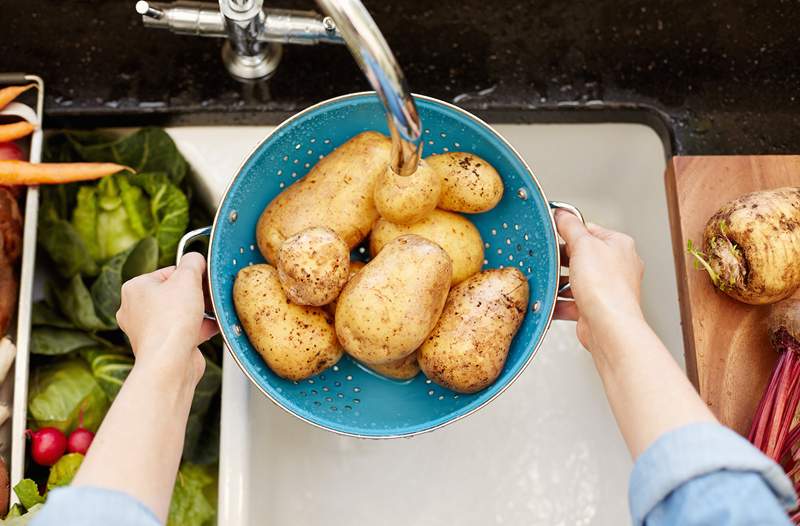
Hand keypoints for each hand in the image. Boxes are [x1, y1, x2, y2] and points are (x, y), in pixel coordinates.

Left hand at [116, 252, 217, 385]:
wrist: (170, 362)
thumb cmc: (171, 321)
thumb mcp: (188, 278)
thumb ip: (193, 262)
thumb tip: (196, 259)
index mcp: (134, 288)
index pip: (168, 272)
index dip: (190, 276)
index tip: (203, 281)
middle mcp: (135, 309)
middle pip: (174, 293)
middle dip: (196, 296)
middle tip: (208, 297)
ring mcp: (147, 330)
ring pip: (179, 313)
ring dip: (199, 312)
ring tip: (212, 313)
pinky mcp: (161, 346)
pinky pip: (183, 331)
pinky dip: (198, 328)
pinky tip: (212, 327)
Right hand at [554, 210, 644, 351]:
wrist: (608, 326)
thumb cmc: (606, 287)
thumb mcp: (583, 245)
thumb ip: (570, 226)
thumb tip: (562, 213)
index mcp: (620, 245)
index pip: (590, 230)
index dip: (570, 231)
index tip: (554, 233)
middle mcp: (617, 267)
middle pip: (582, 256)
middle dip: (563, 260)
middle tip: (550, 260)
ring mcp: (607, 289)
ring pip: (577, 280)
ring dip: (560, 282)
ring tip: (550, 282)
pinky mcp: (595, 308)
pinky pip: (572, 301)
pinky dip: (559, 302)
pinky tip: (550, 301)